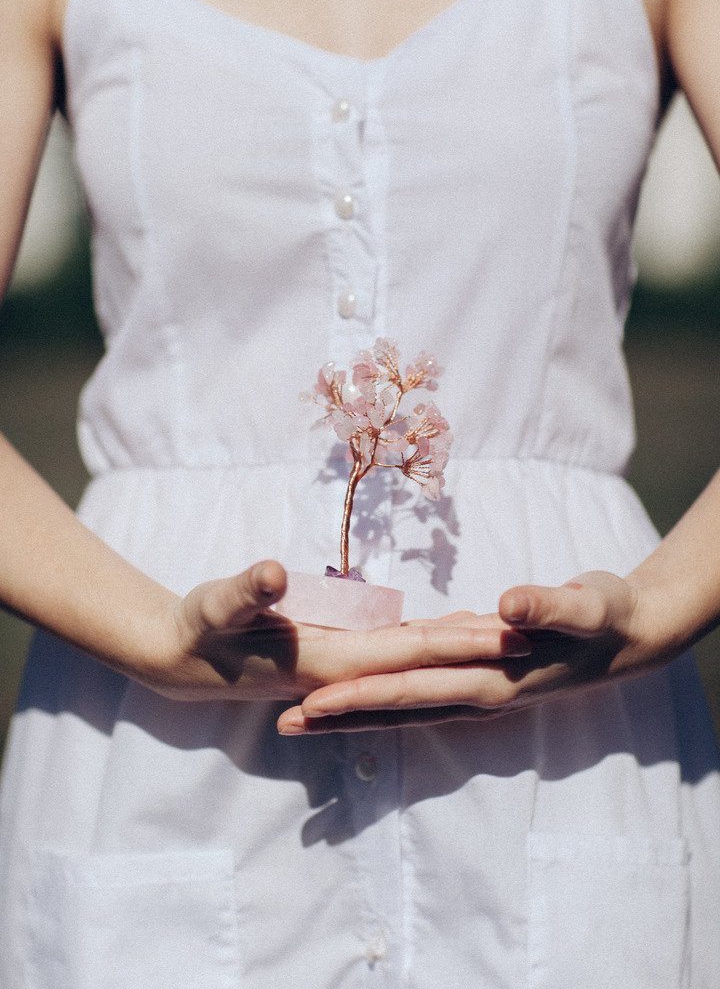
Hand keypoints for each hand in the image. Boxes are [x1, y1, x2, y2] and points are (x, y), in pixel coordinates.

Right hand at [139, 560, 532, 702]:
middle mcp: (346, 673)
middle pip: (428, 661)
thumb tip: (271, 574)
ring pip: (418, 662)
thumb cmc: (196, 626)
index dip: (461, 639)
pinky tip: (451, 630)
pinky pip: (396, 655)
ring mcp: (343, 670)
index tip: (511, 631)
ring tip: (512, 636)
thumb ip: (244, 592)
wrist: (177, 662)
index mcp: (328, 663)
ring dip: (462, 652)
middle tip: (541, 635)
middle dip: (480, 650)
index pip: (410, 651)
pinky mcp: (336, 660)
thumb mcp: (214, 604)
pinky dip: (430, 645)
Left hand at [277, 570, 679, 732]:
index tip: (312, 703)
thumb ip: (547, 608)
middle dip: (340, 716)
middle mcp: (477, 694)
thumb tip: (507, 607)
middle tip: (284, 724)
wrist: (632, 634)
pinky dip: (386, 694)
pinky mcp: (478, 677)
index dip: (362, 696)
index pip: (413, 689)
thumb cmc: (609, 616)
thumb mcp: (586, 606)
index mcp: (492, 678)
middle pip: (395, 708)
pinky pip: (422, 691)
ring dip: (355, 712)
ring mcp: (476, 690)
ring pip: (403, 706)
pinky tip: (360, 689)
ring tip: (305, 717)